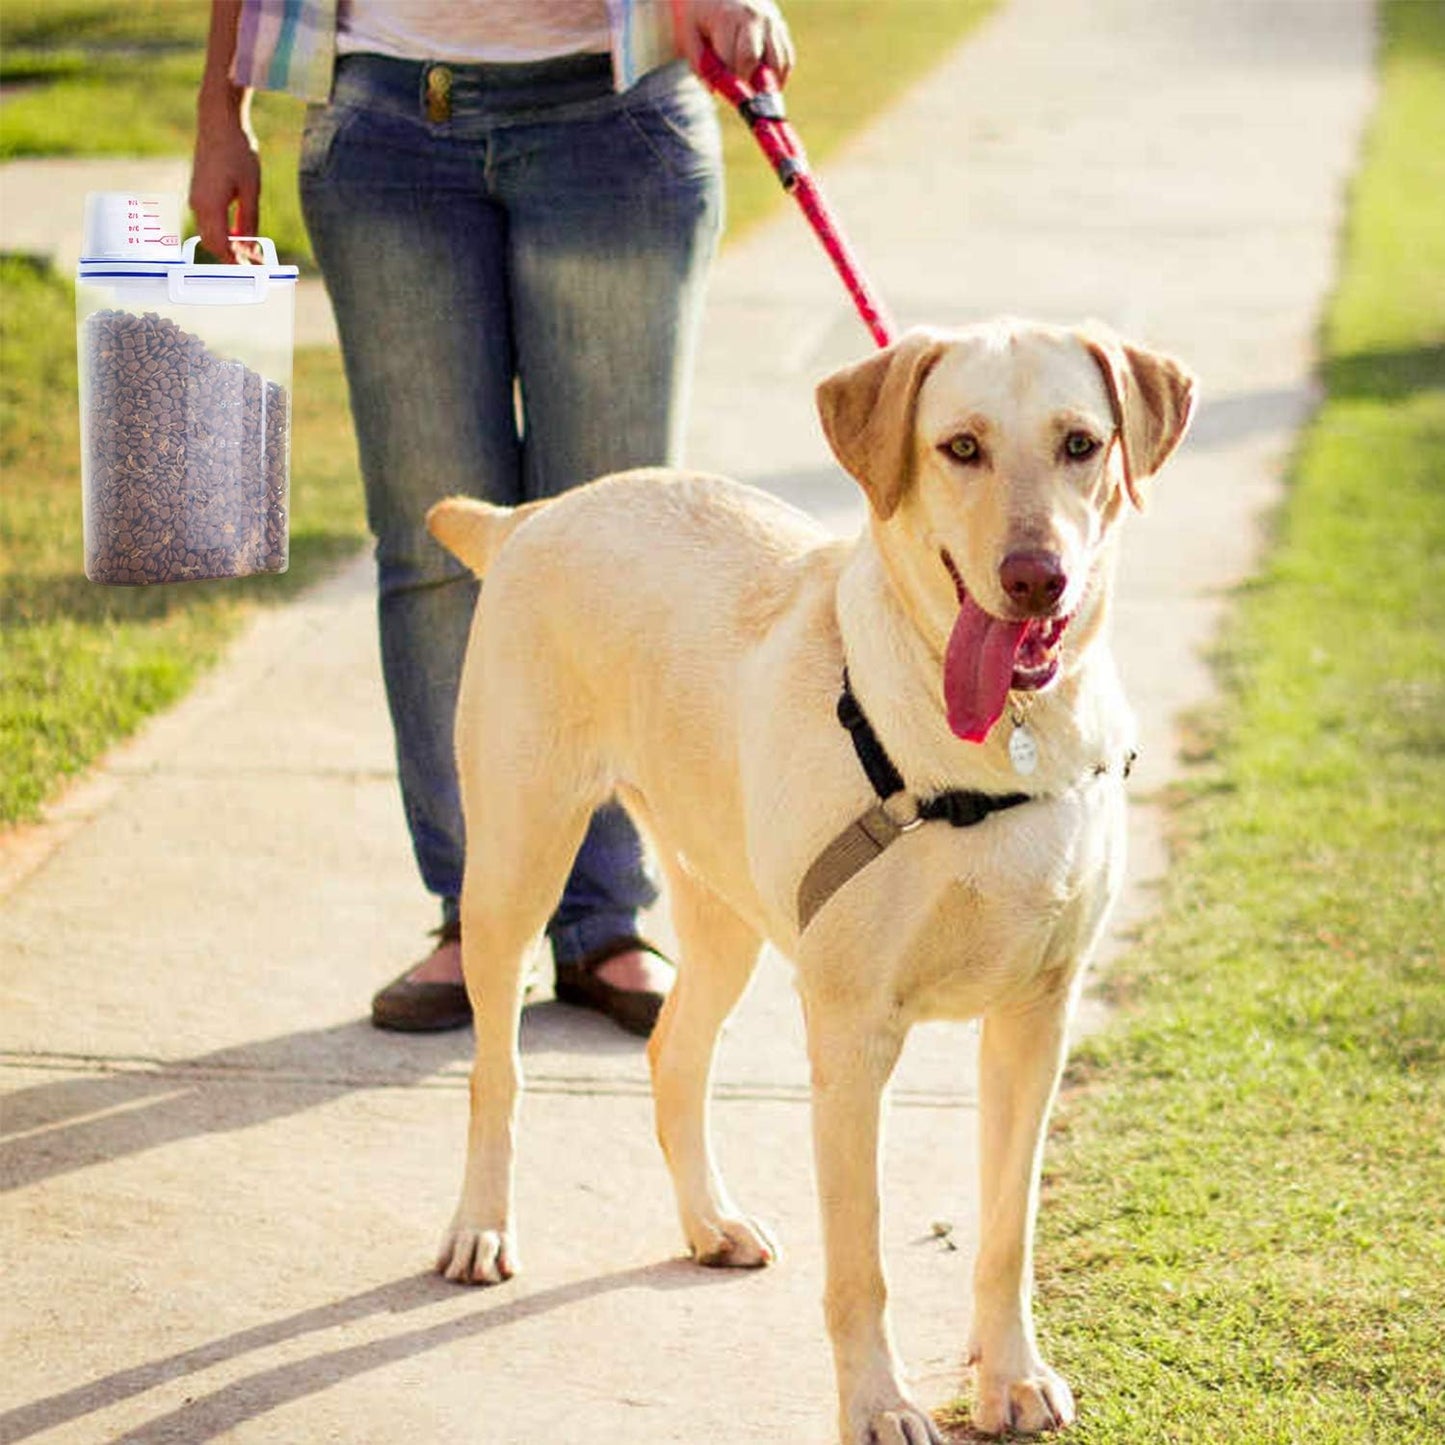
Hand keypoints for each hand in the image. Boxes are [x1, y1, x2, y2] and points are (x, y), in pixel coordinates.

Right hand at [189, 91, 261, 262]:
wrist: (218, 123)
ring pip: (209, 233)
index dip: (236, 261)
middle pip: (212, 243)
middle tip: (255, 262)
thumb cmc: (238, 152)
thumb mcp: (251, 190)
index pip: (221, 246)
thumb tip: (250, 247)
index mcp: (211, 206)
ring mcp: (195, 198)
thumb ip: (249, 221)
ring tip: (250, 249)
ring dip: (227, 244)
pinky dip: (222, 231)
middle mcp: (198, 205)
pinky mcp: (198, 191)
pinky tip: (240, 232)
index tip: (254, 269)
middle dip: (231, 256)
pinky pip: (208, 220)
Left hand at [678, 0, 794, 85]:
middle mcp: (754, 17)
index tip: (723, 91)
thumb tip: (716, 91)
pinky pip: (787, 59)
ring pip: (777, 64)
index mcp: (727, 17)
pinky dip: (779, 76)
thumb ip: (699, 63)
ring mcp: (771, 21)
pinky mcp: (781, 27)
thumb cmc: (700, 12)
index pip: (731, 60)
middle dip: (745, 82)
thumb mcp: (689, 33)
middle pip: (753, 62)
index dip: (727, 82)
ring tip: (754, 91)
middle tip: (739, 91)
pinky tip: (766, 83)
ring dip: (766, 84)